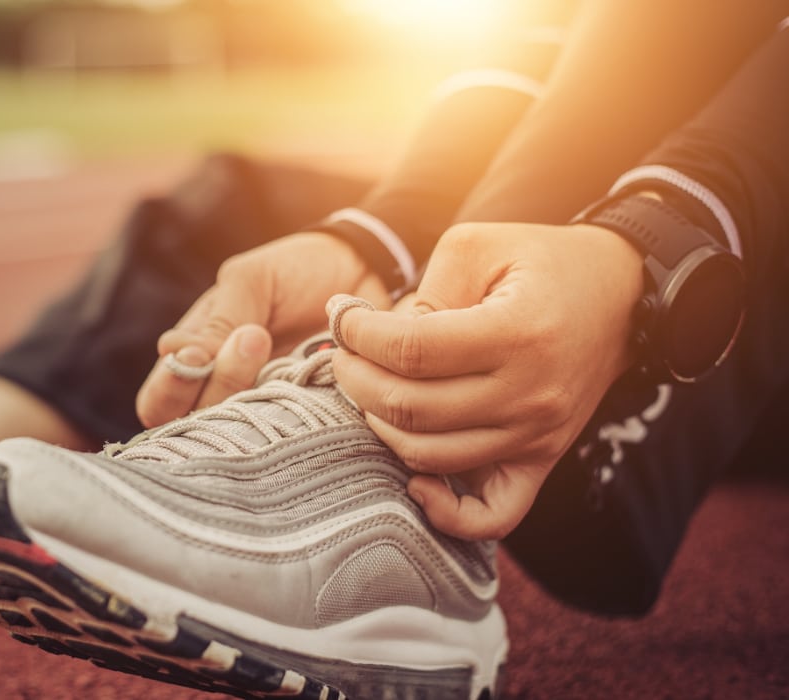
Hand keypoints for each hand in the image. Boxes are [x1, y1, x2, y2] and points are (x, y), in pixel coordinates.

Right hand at [135, 232, 389, 427]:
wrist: (364, 271)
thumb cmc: (295, 271)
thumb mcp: (249, 281)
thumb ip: (218, 320)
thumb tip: (172, 353)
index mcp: (196, 359)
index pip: (158, 400)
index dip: (170, 389)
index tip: (198, 356)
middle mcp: (225, 394)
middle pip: (193, 427)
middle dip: (218, 386)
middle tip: (253, 340)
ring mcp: (267, 410)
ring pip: (241, 436)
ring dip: (254, 395)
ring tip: (276, 346)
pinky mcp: (310, 418)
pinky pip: (294, 435)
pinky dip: (297, 414)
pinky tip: (308, 379)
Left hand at [330, 222, 644, 539]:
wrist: (619, 294)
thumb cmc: (540, 263)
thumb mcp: (478, 247)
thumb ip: (424, 291)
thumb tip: (368, 337)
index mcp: (516, 332)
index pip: (410, 350)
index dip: (359, 336)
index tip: (342, 320)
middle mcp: (530, 394)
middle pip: (410, 408)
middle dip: (356, 380)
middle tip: (344, 355)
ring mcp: (538, 435)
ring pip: (429, 456)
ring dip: (379, 426)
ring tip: (369, 391)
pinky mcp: (541, 460)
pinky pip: (491, 517)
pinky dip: (445, 513)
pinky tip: (414, 481)